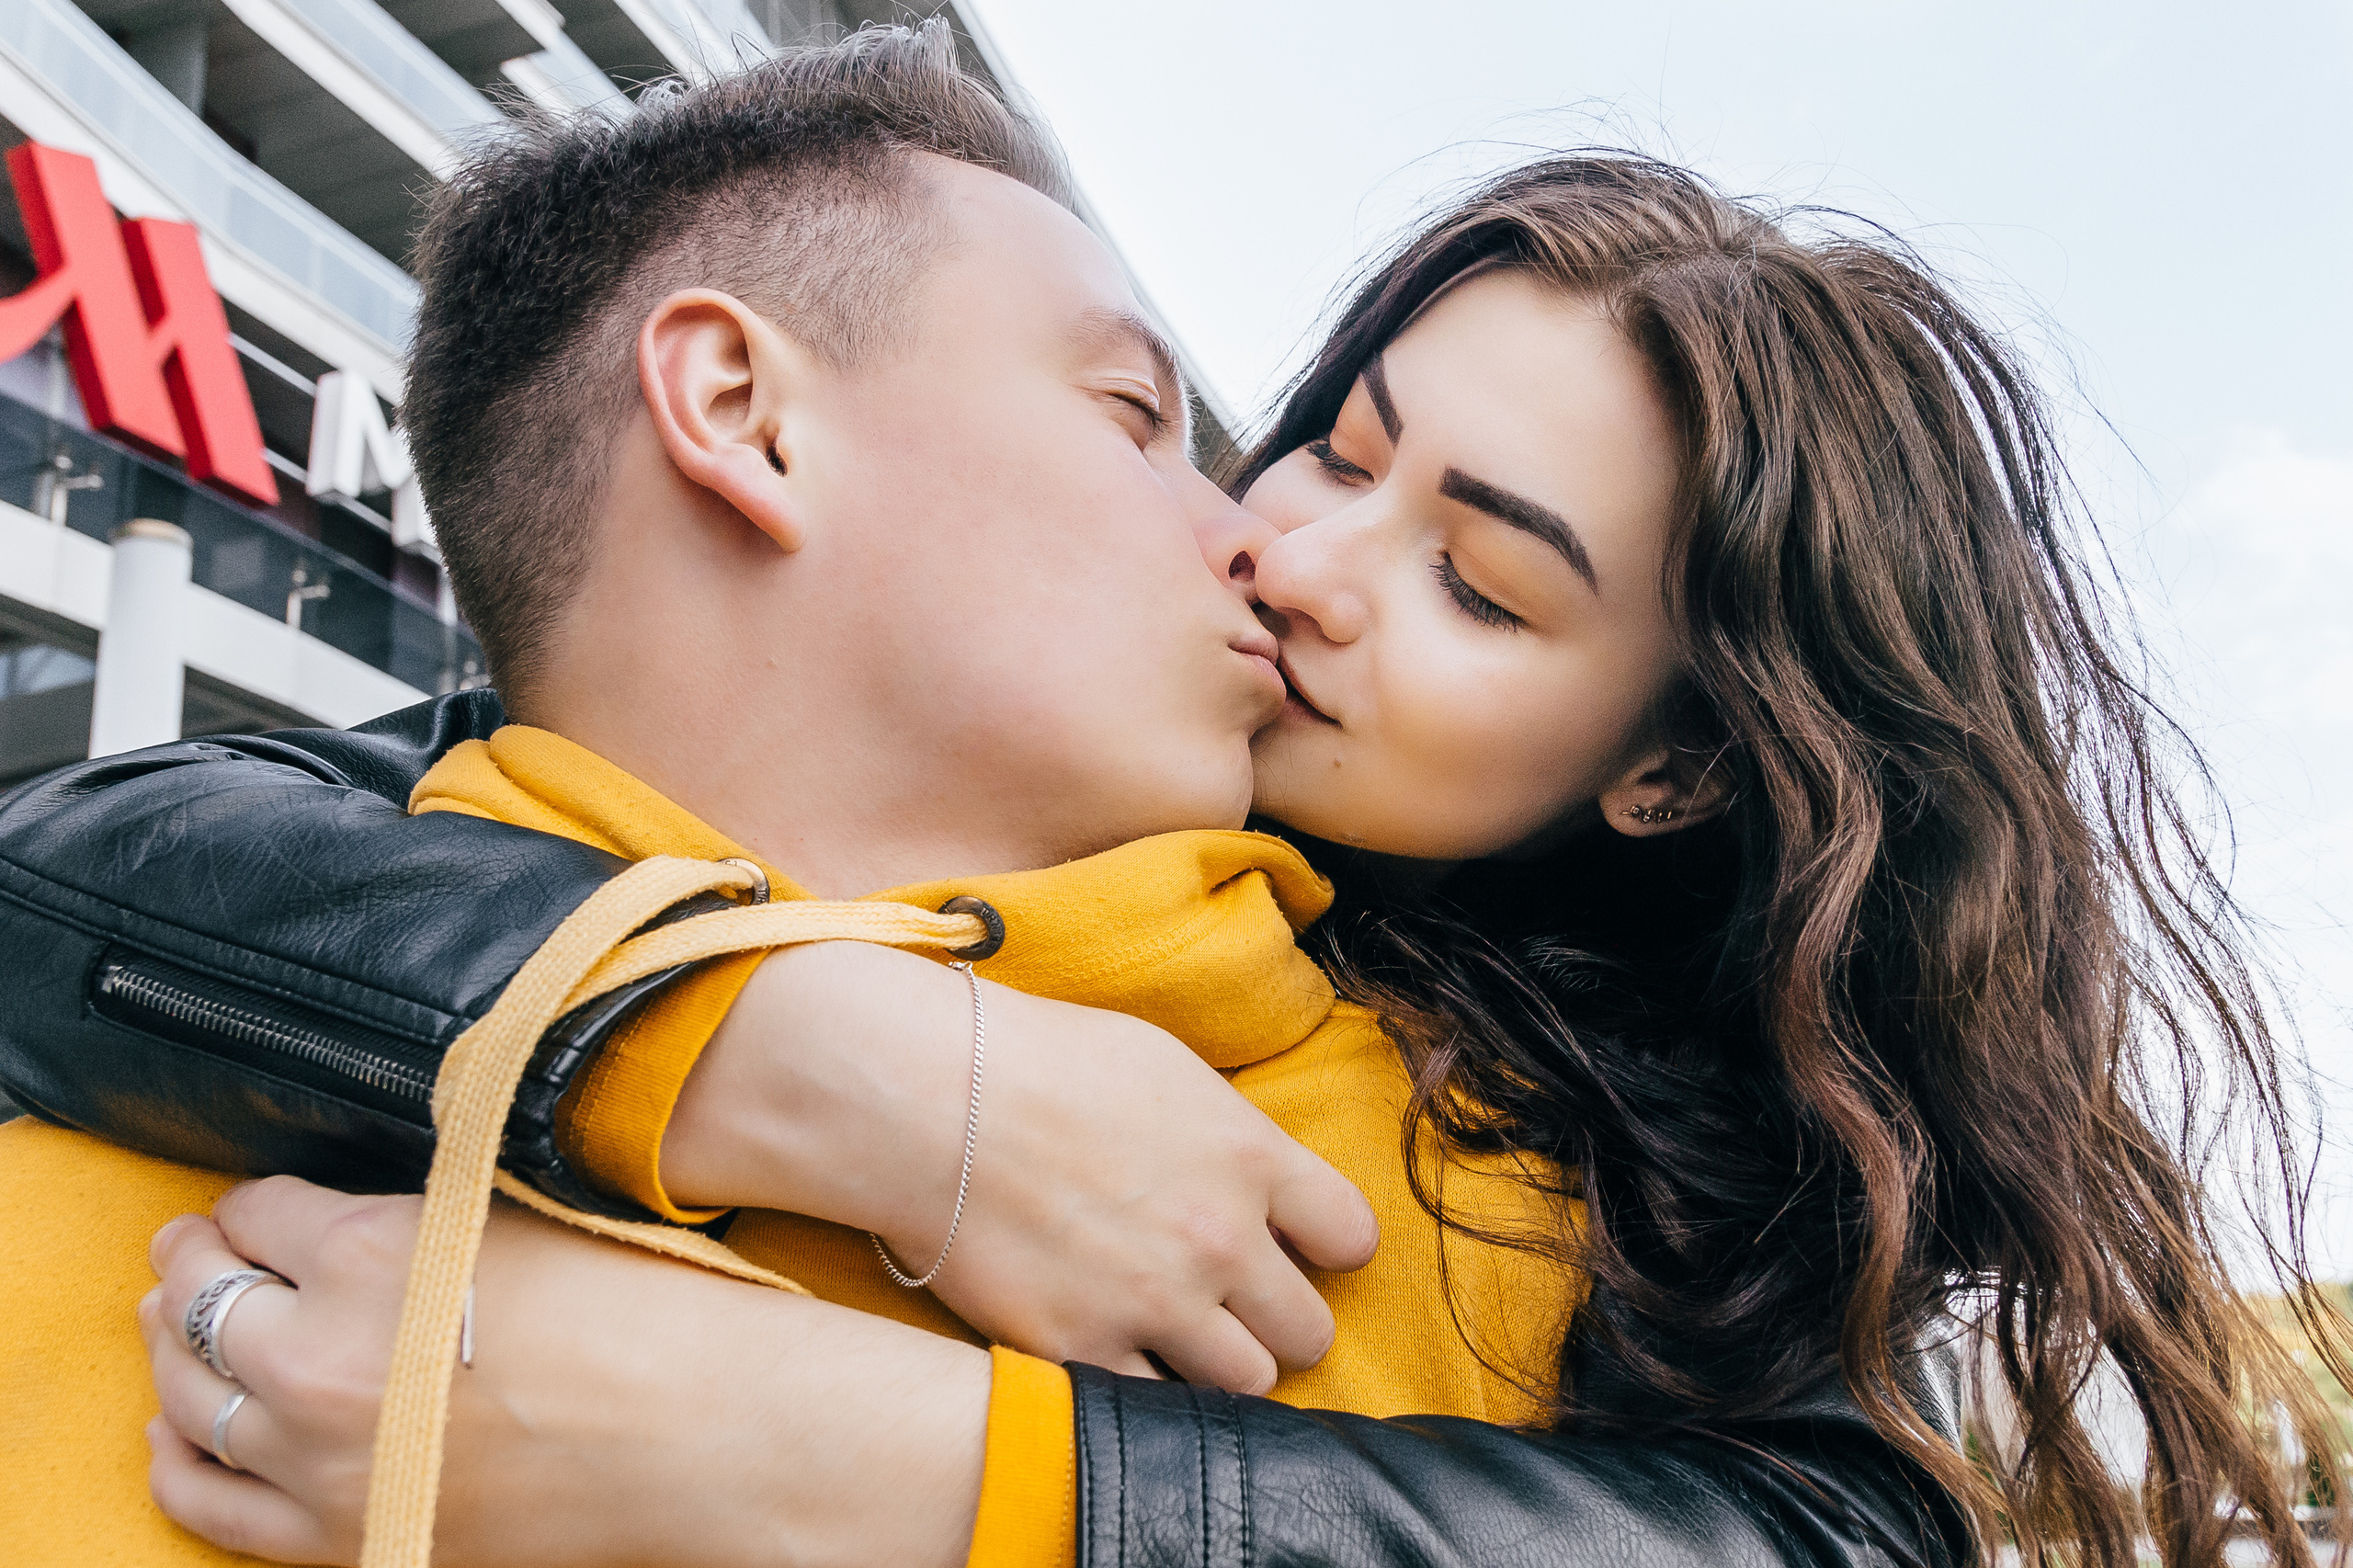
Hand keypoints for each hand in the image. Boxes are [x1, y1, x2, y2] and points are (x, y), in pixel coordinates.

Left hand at [140, 1177, 988, 1567]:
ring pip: (185, 1394)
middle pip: (198, 1298)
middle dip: (191, 1263)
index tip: (255, 1206)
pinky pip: (205, 1498)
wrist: (702, 1434)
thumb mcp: (508, 1220)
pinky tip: (178, 1426)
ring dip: (172, 1348)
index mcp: (367, 1254)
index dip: (253, 1203)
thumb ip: (402, 1214)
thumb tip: (325, 1215)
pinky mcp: (339, 1535)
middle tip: (191, 1247)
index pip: (256, 1211)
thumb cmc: (634, 1311)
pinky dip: (178, 1454)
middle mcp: (317, 1359)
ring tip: (173, 1321)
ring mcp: (318, 1460)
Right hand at [665, 941, 1379, 1393]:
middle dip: (1275, 1320)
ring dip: (1218, 1364)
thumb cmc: (1039, 1060)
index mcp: (1249, 1157)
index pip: (1351, 1235)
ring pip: (1246, 1383)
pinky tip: (1116, 1351)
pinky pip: (1155, 1409)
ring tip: (1173, 1333)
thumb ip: (1229, 1134)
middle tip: (1231, 1303)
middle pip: (1308, 1329)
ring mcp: (1155, 1303)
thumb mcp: (1166, 1068)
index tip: (1295, 1247)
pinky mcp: (1083, 1349)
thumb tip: (1260, 1177)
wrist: (929, 1096)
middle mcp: (1220, 1238)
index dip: (1326, 1247)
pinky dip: (1144, 1390)